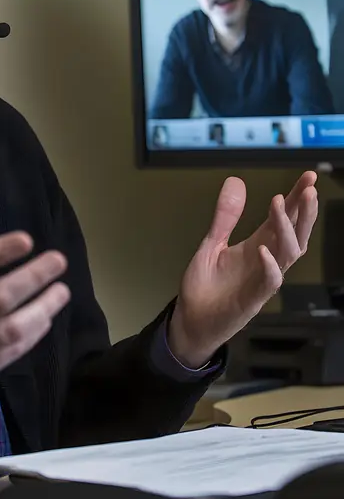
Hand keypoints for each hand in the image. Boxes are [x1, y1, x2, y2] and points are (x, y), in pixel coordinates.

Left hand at [168, 171, 317, 368]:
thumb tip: (235, 181)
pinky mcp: (252, 299)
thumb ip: (225, 216)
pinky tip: (264, 249)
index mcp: (258, 246)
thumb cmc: (205, 286)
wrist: (190, 320)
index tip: (308, 177)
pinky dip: (269, 266)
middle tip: (308, 189)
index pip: (284, 219)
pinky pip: (268, 282)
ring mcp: (262, 280)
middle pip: (295, 234)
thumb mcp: (212, 243)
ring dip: (286, 228)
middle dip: (304, 211)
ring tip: (280, 203)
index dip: (296, 199)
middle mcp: (266, 261)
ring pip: (287, 253)